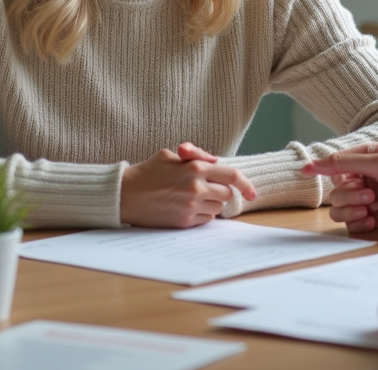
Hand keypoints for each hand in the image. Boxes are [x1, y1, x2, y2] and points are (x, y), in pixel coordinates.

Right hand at [119, 145, 256, 227]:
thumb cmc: (148, 172)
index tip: (253, 193)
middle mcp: (195, 188)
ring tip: (193, 198)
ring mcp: (190, 206)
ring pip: (217, 209)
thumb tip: (216, 162)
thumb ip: (197, 156)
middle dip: (221, 192)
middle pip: (226, 194)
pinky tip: (187, 208)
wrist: (124, 195)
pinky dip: (202, 215)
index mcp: (195, 168)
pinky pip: (205, 220)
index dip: (246, 184)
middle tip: (207, 189)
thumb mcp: (171, 155)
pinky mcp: (183, 222)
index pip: (231, 175)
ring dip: (212, 204)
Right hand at [300, 143, 377, 232]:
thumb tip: (313, 162)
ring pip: (343, 210)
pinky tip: (374, 220)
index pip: (334, 166)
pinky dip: (360, 224)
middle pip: (336, 192)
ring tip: (371, 210)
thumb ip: (345, 163)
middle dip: (347, 197)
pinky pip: (357, 224)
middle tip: (368, 196)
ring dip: (352, 211)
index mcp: (366, 159)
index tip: (304, 172)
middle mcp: (366, 178)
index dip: (322, 170)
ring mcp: (372, 198)